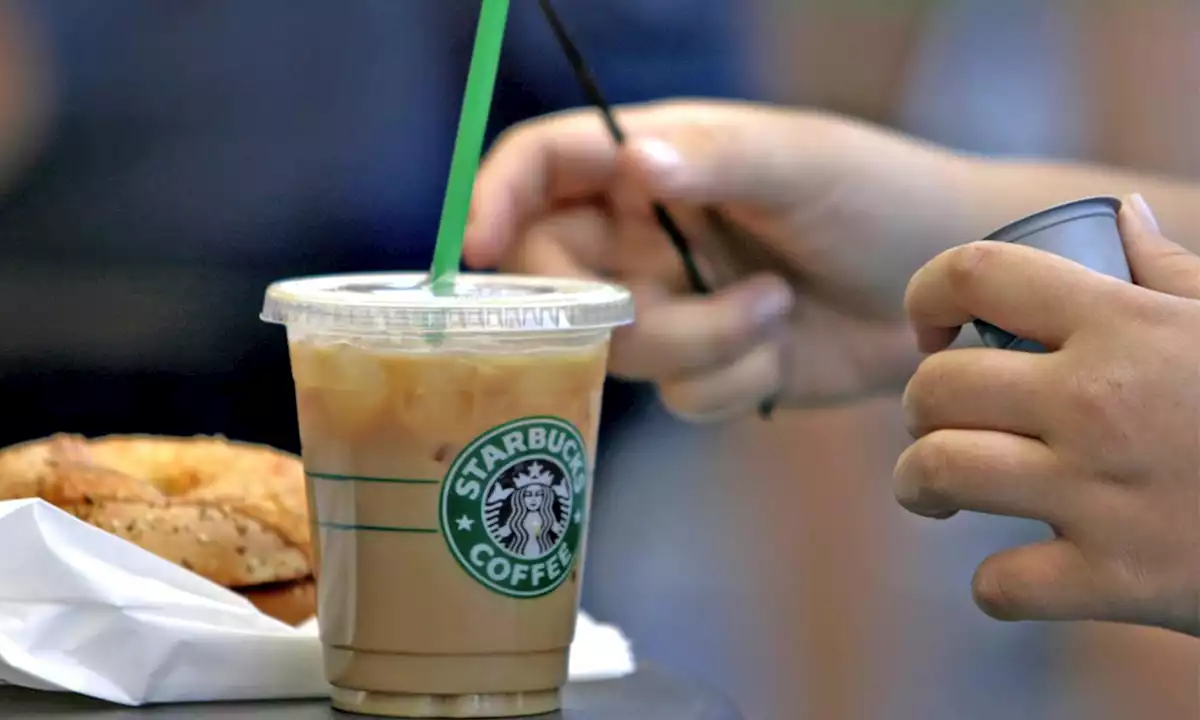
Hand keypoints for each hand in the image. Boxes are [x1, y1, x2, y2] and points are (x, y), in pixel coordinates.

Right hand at [465, 100, 991, 419]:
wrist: (950, 291)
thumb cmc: (880, 193)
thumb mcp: (801, 163)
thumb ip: (717, 162)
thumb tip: (634, 164)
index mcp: (654, 161)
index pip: (541, 165)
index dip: (495, 199)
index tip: (476, 249)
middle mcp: (645, 232)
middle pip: (557, 278)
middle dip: (612, 306)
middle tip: (667, 301)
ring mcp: (673, 301)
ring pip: (619, 348)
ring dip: (696, 342)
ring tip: (773, 308)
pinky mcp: (707, 365)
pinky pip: (676, 395)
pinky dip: (728, 381)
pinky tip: (781, 349)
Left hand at [898, 194, 1199, 635]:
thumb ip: (1170, 272)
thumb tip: (1120, 216)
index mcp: (1124, 323)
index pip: (975, 273)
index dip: (927, 294)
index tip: (933, 329)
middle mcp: (1098, 400)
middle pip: (937, 387)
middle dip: (919, 404)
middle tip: (937, 421)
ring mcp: (1102, 492)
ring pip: (939, 472)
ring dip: (919, 483)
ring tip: (932, 488)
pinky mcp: (1119, 580)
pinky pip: (999, 583)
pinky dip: (997, 586)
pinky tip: (1019, 574)